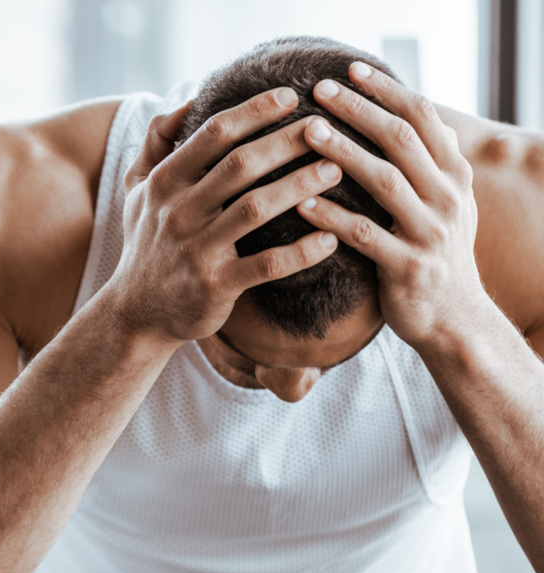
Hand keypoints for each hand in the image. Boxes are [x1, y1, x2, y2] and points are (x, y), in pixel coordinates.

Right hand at [116, 88, 342, 345]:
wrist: (136, 312)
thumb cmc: (148, 243)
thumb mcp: (136, 191)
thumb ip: (155, 143)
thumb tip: (188, 100)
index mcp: (164, 183)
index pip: (212, 135)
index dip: (254, 111)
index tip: (292, 95)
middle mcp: (179, 212)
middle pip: (240, 165)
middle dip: (287, 142)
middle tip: (328, 127)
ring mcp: (197, 250)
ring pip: (256, 209)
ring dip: (300, 186)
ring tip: (336, 170)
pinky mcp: (215, 286)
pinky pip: (266, 265)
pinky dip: (301, 252)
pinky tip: (330, 239)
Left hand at [297, 62, 485, 348]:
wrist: (454, 319)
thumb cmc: (432, 253)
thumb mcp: (442, 202)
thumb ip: (426, 163)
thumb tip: (406, 114)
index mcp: (454, 176)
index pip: (422, 118)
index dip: (386, 91)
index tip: (350, 70)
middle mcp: (447, 197)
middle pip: (401, 141)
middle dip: (359, 111)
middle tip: (319, 91)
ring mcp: (430, 233)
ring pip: (384, 181)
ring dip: (343, 152)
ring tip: (306, 132)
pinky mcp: (408, 268)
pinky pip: (365, 236)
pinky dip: (332, 216)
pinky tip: (301, 202)